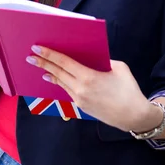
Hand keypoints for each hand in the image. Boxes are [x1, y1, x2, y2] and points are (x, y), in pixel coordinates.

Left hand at [26, 46, 151, 131]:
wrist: (134, 116)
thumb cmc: (129, 89)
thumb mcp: (119, 67)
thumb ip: (103, 61)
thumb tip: (90, 58)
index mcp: (88, 77)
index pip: (64, 63)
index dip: (49, 54)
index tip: (37, 48)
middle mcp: (80, 89)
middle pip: (58, 73)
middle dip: (43, 63)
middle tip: (30, 56)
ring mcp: (79, 99)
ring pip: (61, 83)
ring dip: (50, 73)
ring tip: (39, 66)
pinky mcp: (82, 106)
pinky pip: (67, 90)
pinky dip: (59, 82)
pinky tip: (53, 78)